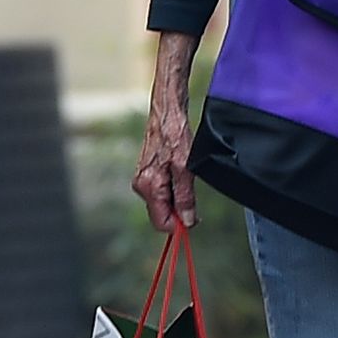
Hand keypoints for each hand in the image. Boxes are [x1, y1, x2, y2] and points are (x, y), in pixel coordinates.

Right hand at [134, 40, 199, 230]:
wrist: (166, 112)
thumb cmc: (174, 135)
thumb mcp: (185, 169)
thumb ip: (185, 197)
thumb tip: (187, 222)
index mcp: (148, 187)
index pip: (161, 223)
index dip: (179, 225)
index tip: (195, 218)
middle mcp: (142, 186)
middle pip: (162, 214)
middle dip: (180, 211)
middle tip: (196, 196)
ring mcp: (144, 180)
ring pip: (164, 203)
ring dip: (179, 199)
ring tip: (188, 178)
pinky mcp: (149, 173)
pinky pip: (164, 191)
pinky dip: (176, 189)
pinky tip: (182, 174)